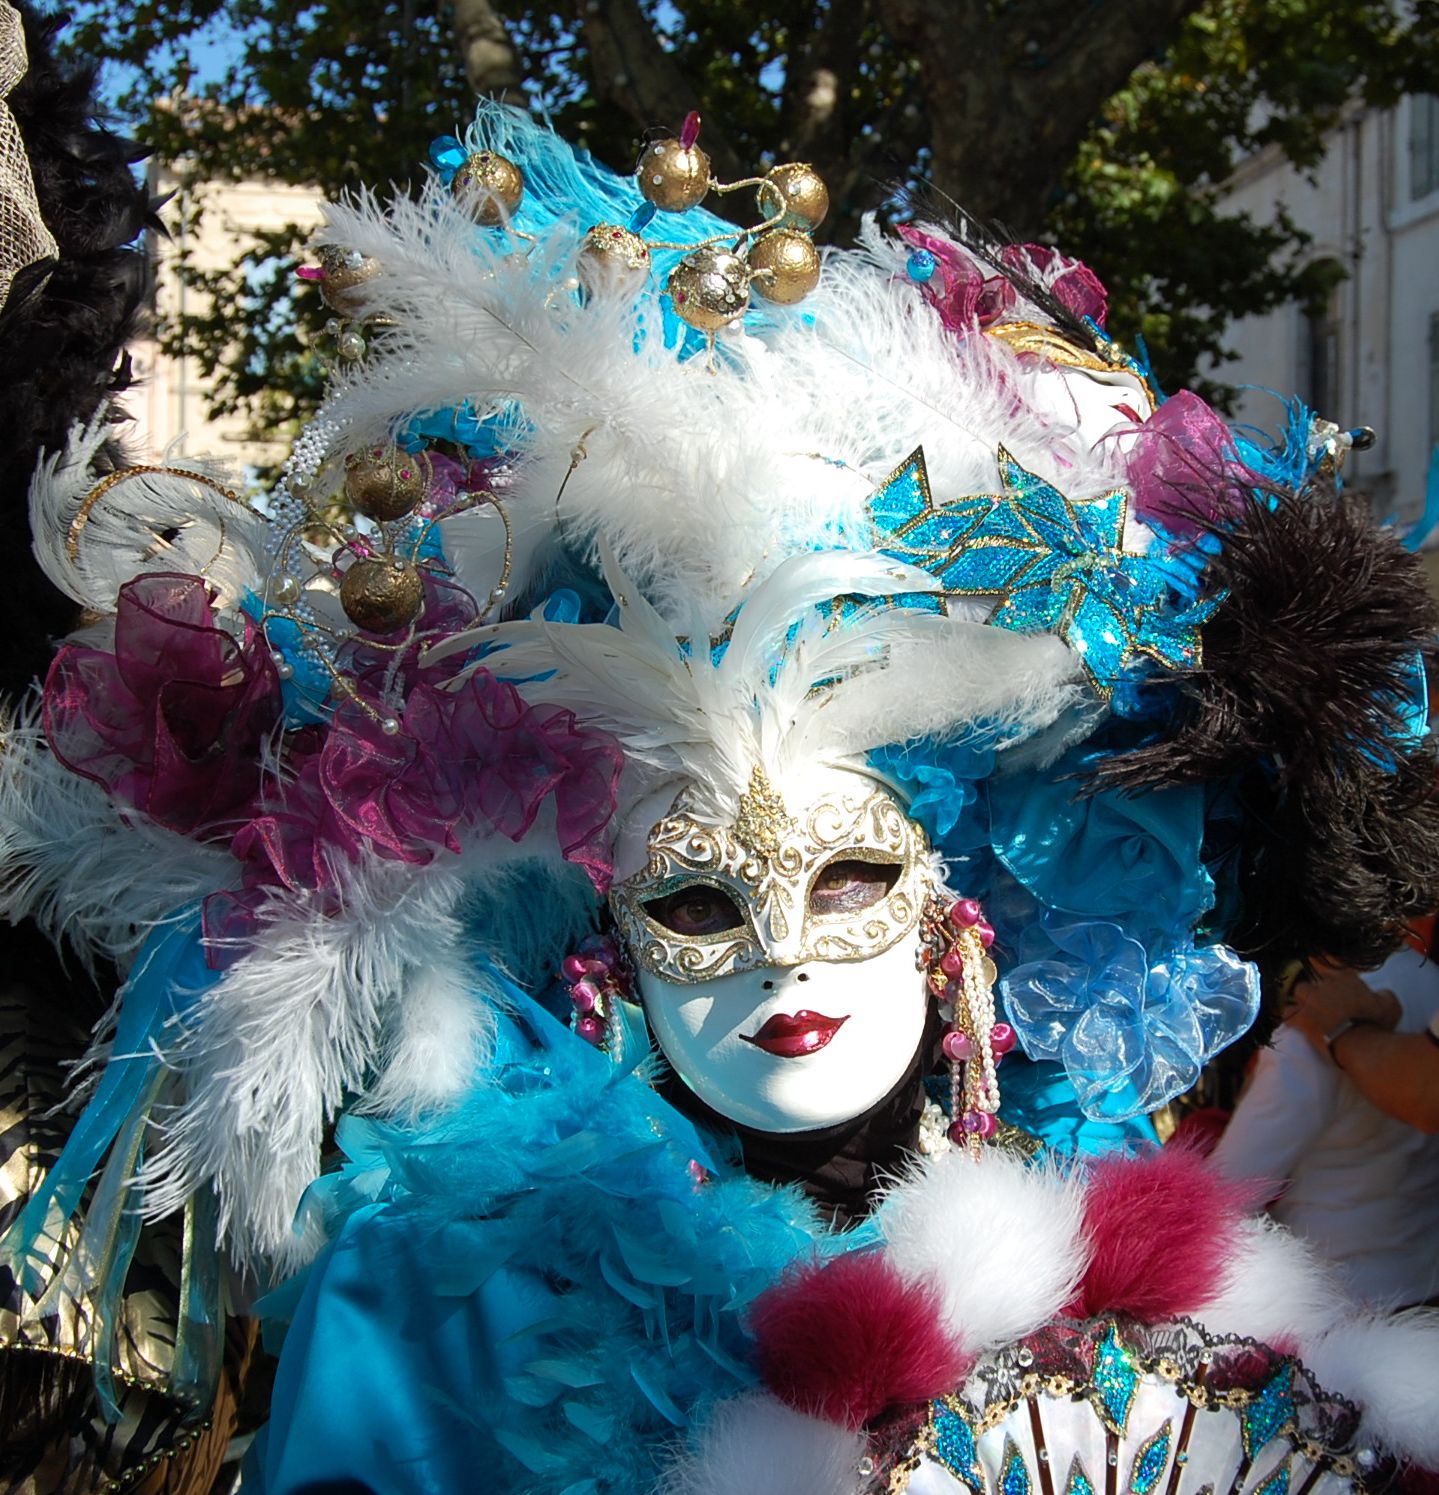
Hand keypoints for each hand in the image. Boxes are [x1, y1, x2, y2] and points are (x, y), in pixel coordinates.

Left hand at [1286, 968, 1400, 1056]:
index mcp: (1346, 978)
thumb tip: (1382, 994)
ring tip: (1308, 1011)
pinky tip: (1293, 1023)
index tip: (1328, 978)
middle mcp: (1326, 984)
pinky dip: (1290, 1017)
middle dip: (1315, 989)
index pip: (1331, 964)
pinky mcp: (1301, 1017)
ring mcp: (1311, 999)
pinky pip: (1288, 1013)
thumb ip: (1384, 995)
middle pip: (1316, 978)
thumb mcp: (1391, 1006)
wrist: (1359, 1042)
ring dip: (1302, 999)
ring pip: (1299, 992)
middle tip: (1322, 1002)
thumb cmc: (1376, 1023)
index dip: (1327, 970)